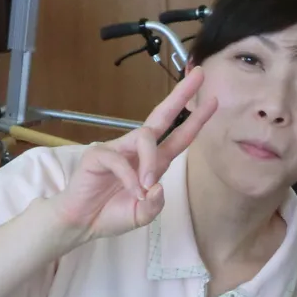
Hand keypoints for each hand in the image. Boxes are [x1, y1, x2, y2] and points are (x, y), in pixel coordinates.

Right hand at [48, 67, 217, 241]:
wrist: (82, 222)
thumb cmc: (112, 213)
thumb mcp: (143, 214)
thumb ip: (155, 204)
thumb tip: (157, 187)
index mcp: (154, 162)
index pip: (179, 136)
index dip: (197, 120)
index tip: (214, 101)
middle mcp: (138, 150)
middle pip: (162, 116)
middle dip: (181, 95)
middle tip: (199, 74)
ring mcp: (118, 149)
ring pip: (144, 138)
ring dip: (150, 162)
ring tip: (146, 188)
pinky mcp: (98, 154)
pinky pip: (118, 159)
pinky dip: (129, 178)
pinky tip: (131, 191)